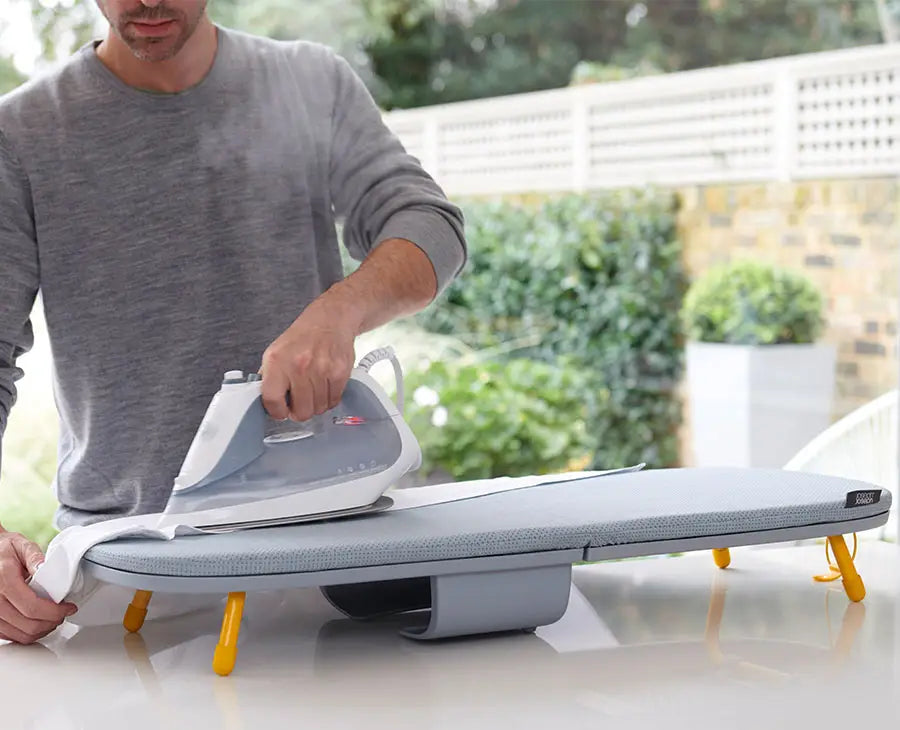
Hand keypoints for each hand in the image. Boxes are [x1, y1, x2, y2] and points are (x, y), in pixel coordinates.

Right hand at [0, 530, 75, 643]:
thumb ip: (34, 557)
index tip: (68, 608)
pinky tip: (37, 622)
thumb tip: (45, 568)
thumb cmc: (3, 550)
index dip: (55, 611)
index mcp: (3, 581)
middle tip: (63, 614)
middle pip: (28, 624)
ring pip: (20, 635)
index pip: (32, 606)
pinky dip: (27, 633)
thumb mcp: (20, 545)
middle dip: (52, 622)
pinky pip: (10, 635)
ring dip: (41, 630)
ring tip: (52, 619)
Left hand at [259, 302, 357, 421]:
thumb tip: (264, 402)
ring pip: (318, 409)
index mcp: (277, 361)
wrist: (330, 320)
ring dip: (316, 404)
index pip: (272, 401)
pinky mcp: (339, 373)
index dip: (277, 412)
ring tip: (313, 390)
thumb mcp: (275, 352)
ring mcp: (321, 370)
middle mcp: (298, 366)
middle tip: (300, 402)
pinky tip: (324, 387)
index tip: (281, 411)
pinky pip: (333, 401)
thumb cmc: (302, 337)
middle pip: (301, 411)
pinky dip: (329, 399)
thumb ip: (268, 377)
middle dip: (299, 411)